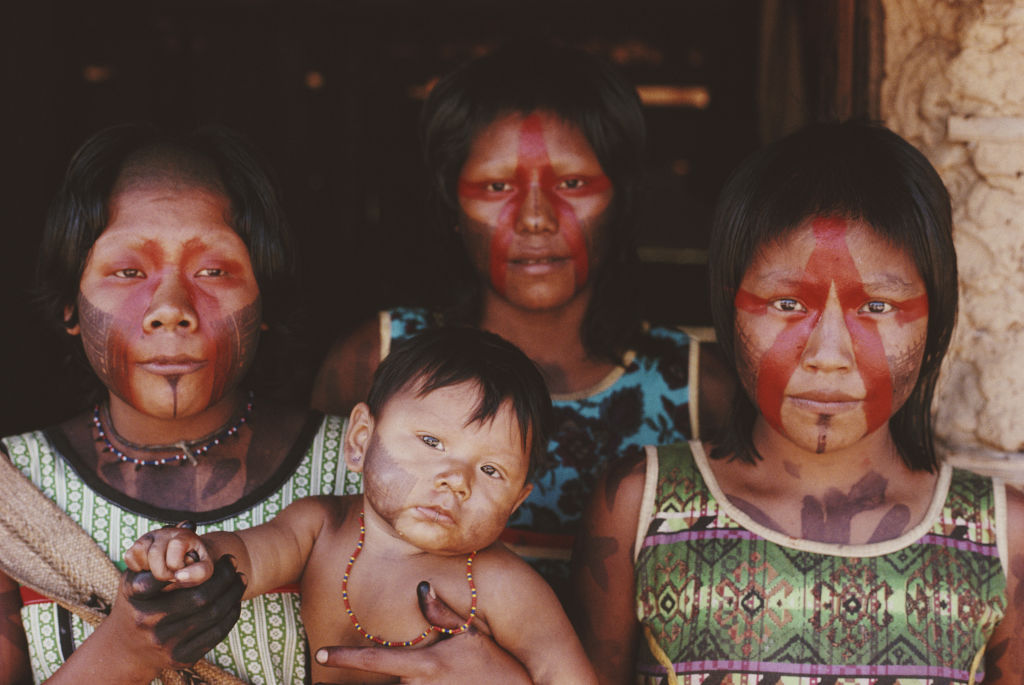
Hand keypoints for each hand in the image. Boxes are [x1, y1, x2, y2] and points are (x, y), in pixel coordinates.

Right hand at [119, 555, 244, 666]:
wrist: (123, 649)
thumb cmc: (135, 602)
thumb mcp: (136, 575)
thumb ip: (160, 549)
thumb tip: (190, 524)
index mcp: (136, 594)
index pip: (174, 574)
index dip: (204, 565)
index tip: (221, 557)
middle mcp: (148, 620)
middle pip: (200, 596)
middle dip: (225, 577)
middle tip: (234, 564)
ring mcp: (164, 642)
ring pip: (212, 614)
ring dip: (232, 593)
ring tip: (240, 578)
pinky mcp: (180, 658)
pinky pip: (215, 633)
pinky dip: (230, 613)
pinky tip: (234, 599)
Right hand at [125, 521, 212, 587]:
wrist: (186, 559)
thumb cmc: (195, 564)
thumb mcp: (205, 569)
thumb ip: (199, 572)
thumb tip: (179, 576)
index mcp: (184, 534)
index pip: (175, 547)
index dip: (177, 566)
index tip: (182, 571)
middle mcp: (166, 531)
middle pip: (154, 554)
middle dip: (161, 573)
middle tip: (170, 575)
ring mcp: (150, 536)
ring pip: (139, 553)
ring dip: (149, 570)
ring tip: (162, 569)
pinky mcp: (137, 543)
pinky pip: (129, 556)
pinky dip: (137, 567)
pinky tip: (151, 567)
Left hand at [313, 581, 531, 684]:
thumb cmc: (496, 667)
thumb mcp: (471, 635)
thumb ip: (441, 613)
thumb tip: (421, 586)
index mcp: (424, 666)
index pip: (374, 660)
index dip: (343, 658)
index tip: (319, 654)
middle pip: (385, 683)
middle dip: (385, 679)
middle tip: (352, 677)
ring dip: (406, 684)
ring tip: (437, 674)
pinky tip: (439, 683)